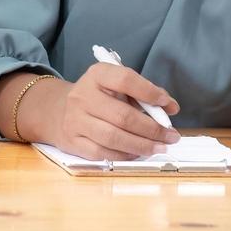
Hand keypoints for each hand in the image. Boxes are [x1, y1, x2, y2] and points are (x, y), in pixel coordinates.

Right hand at [36, 63, 179, 160]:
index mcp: (96, 75)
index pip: (125, 79)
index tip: (168, 105)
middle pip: (122, 116)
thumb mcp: (116, 86)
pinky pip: (103, 154)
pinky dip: (125, 155)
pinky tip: (138, 154)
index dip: (149, 92)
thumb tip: (170, 108)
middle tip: (171, 136)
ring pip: (113, 138)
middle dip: (152, 129)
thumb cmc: (98, 97)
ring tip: (160, 148)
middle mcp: (82, 96)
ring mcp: (75, 120)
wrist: (59, 110)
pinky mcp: (72, 141)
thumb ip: (144, 94)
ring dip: (142, 146)